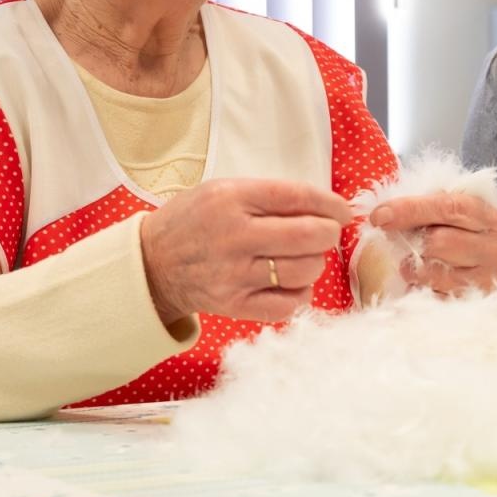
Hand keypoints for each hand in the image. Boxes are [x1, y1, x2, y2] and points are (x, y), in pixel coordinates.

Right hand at [139, 178, 352, 324]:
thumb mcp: (223, 190)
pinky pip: (289, 304)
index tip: (343, 211)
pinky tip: (291, 282)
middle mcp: (234, 237)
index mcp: (231, 199)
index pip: (297, 197)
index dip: (331, 204)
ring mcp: (235, 275)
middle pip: (309, 236)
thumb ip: (270, 196)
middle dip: (329, 233)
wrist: (153, 263)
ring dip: (315, 263)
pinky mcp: (235, 305)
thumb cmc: (195, 221)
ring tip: (302, 257)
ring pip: (305, 270)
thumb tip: (326, 207)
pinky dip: (301, 293)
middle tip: (325, 233)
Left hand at [369, 192, 496, 294]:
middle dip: (410, 240)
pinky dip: (416, 287)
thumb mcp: (451, 210)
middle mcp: (495, 251)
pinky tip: (421, 280)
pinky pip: (429, 298)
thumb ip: (426, 205)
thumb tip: (384, 214)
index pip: (449, 208)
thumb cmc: (460, 232)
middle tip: (396, 238)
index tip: (379, 215)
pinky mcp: (469, 307)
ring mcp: (485, 283)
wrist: (484, 266)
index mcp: (492, 219)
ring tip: (416, 261)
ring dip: (411, 267)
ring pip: (430, 273)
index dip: (410, 210)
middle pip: (439, 243)